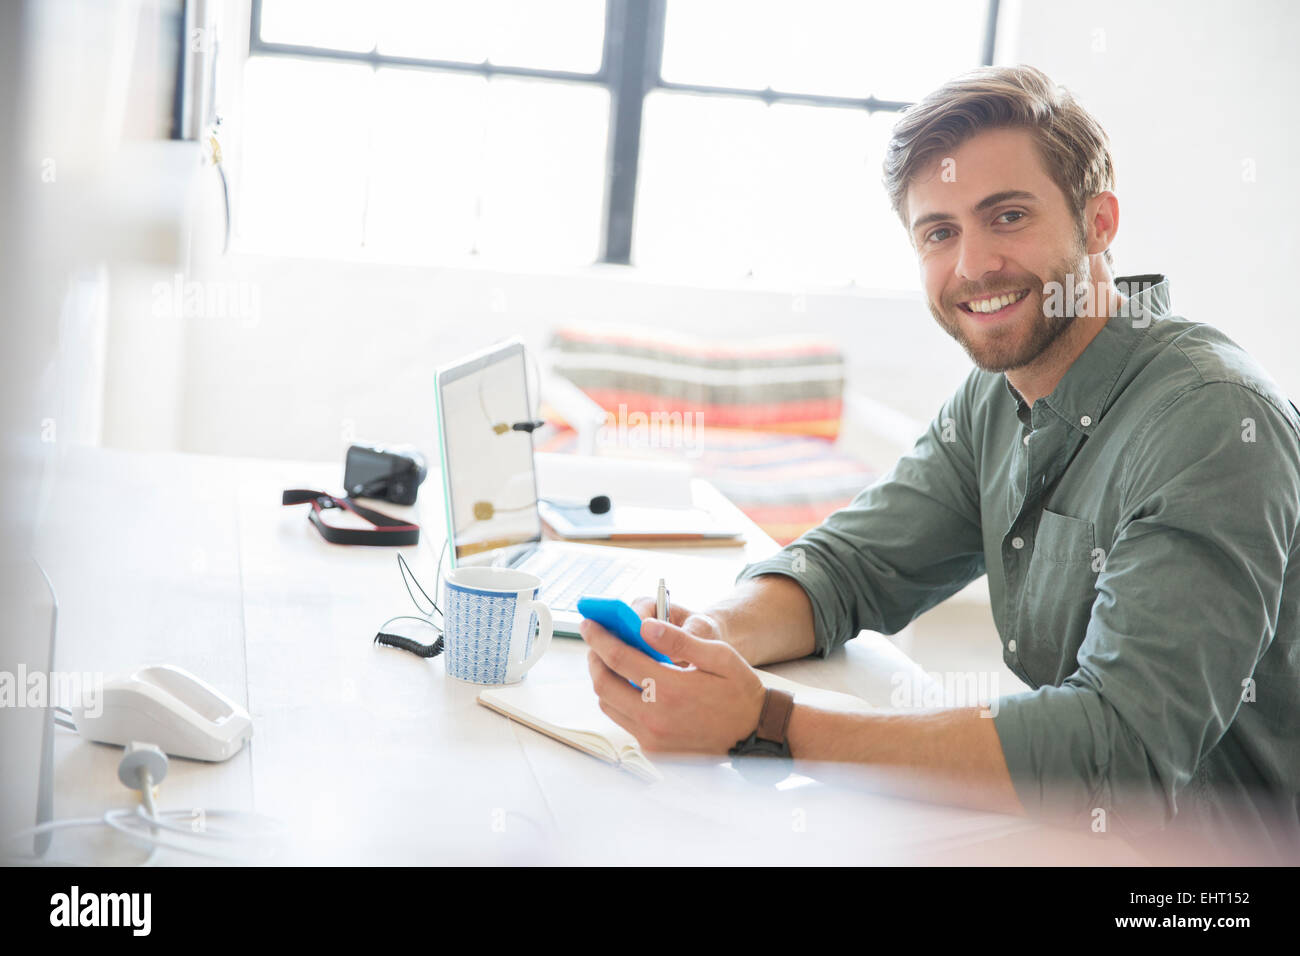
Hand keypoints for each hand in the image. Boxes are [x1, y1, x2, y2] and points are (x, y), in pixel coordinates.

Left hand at [580, 603, 765, 755]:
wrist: (754, 734)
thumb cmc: (739, 691)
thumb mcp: (719, 656)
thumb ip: (679, 641)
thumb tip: (645, 626)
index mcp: (671, 691)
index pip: (619, 659)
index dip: (600, 638)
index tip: (588, 624)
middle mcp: (655, 719)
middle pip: (604, 684)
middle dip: (594, 658)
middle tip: (596, 641)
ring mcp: (652, 739)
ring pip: (609, 705)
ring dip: (604, 680)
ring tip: (612, 660)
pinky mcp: (653, 751)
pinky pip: (623, 721)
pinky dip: (620, 700)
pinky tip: (632, 685)